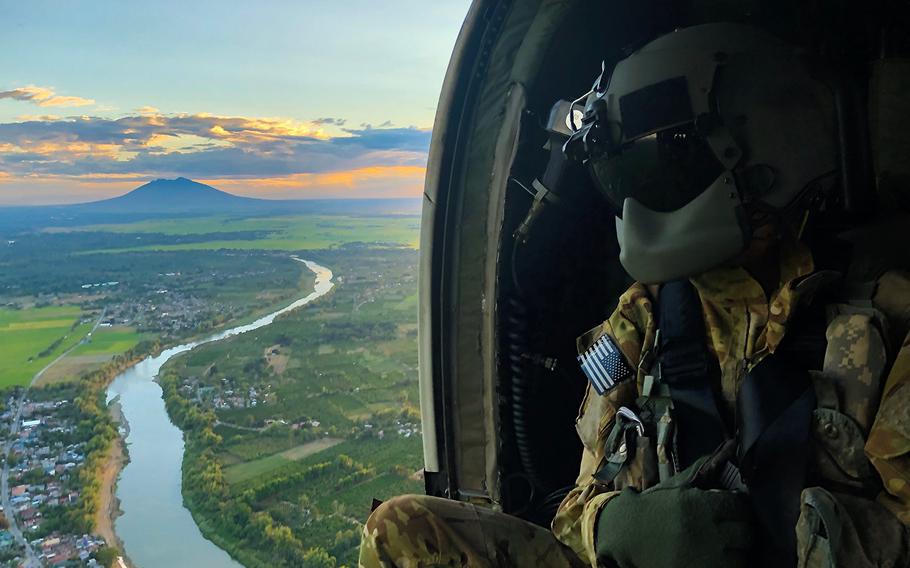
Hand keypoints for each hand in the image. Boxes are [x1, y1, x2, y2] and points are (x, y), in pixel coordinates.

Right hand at [596, 458, 753, 567]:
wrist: (627, 534)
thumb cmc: (654, 506)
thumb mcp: (678, 485)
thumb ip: (706, 468)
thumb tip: (730, 445)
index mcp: (699, 505)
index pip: (741, 507)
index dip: (741, 506)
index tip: (735, 507)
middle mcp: (705, 531)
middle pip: (746, 533)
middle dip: (742, 528)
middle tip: (734, 526)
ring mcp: (704, 558)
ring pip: (742, 556)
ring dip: (738, 549)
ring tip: (727, 543)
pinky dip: (729, 563)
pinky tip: (719, 556)